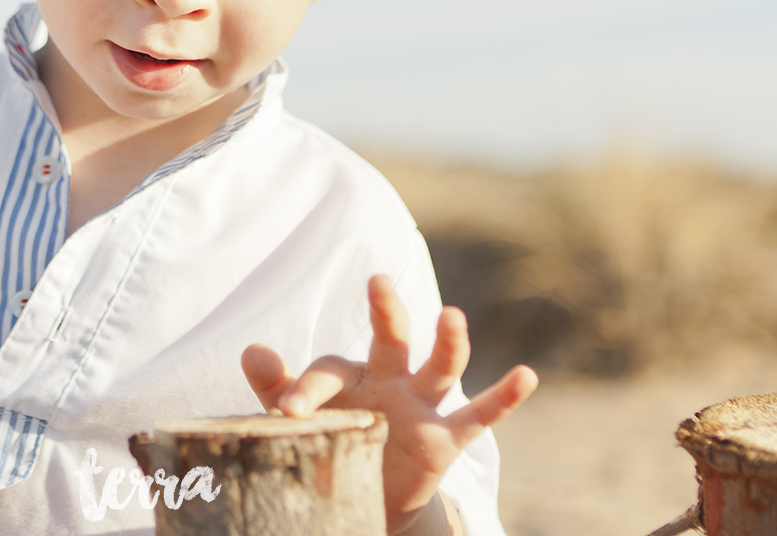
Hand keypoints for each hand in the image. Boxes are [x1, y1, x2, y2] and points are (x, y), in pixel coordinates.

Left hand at [242, 275, 537, 534]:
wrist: (368, 493)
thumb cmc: (332, 439)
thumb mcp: (301, 420)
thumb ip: (277, 386)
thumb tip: (250, 349)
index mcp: (350, 374)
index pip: (329, 371)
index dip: (307, 390)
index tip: (287, 412)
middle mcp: (390, 379)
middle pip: (390, 339)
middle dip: (386, 312)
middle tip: (378, 282)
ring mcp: (421, 405)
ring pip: (441, 368)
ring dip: (449, 342)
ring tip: (452, 316)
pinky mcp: (446, 437)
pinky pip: (480, 416)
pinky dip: (505, 396)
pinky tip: (526, 375)